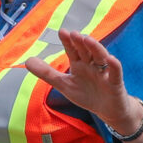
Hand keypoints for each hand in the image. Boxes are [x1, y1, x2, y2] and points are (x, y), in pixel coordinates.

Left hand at [21, 29, 142, 138]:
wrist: (107, 111)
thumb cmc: (87, 94)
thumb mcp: (64, 85)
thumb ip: (47, 73)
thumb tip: (27, 61)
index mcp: (80, 64)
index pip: (73, 50)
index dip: (68, 42)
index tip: (62, 32)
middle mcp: (92, 65)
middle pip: (86, 51)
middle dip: (80, 42)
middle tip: (73, 33)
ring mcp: (104, 73)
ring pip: (101, 57)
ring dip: (95, 48)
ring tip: (87, 40)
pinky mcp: (115, 83)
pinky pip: (116, 73)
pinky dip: (114, 66)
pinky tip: (110, 59)